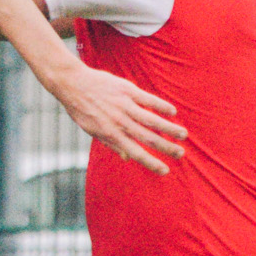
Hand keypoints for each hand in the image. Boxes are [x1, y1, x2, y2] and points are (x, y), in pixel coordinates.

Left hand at [44, 63, 186, 172]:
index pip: (136, 153)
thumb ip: (111, 143)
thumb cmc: (82, 109)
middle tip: (181, 154)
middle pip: (148, 138)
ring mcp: (124, 106)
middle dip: (166, 148)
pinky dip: (161, 106)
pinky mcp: (127, 90)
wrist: (72, 84)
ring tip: (183, 135)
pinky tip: (172, 112)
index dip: (151, 163)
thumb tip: (126, 158)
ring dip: (169, 128)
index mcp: (111, 134)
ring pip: (152, 120)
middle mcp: (120, 122)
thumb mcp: (91, 130)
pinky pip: (148, 100)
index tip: (165, 171)